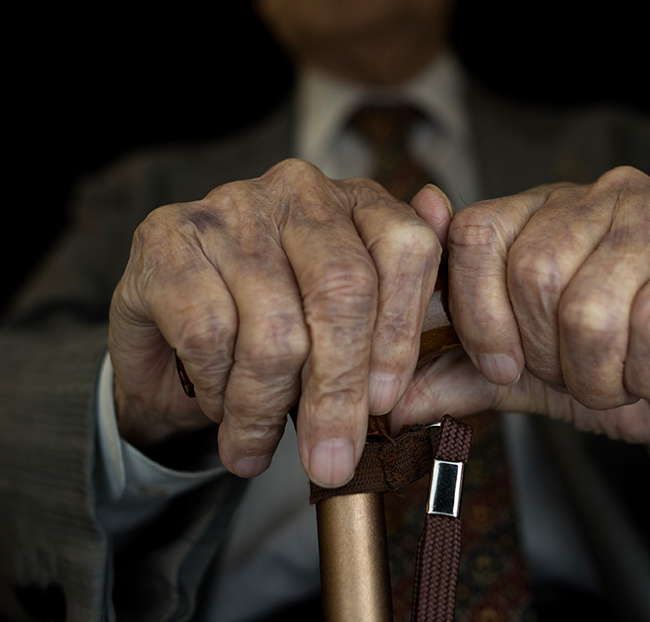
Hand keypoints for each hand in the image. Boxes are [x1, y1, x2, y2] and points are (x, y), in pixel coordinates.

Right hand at [108, 159, 444, 486]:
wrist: (169, 332)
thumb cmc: (274, 326)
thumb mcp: (347, 327)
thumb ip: (406, 328)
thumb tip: (482, 357)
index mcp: (357, 201)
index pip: (406, 248)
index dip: (401, 333)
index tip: (389, 404)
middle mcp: (298, 190)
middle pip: (343, 290)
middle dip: (339, 392)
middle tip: (331, 459)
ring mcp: (230, 207)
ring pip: (274, 327)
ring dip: (266, 408)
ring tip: (255, 448)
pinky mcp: (168, 237)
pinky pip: (209, 335)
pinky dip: (217, 389)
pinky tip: (218, 404)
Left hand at [392, 166, 649, 455]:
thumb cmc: (625, 369)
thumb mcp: (532, 377)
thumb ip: (464, 373)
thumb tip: (387, 398)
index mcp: (547, 209)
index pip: (475, 232)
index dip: (478, 315)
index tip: (503, 366)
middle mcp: (605, 194)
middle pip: (533, 271)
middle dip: (548, 355)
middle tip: (580, 376)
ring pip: (594, 304)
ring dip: (601, 374)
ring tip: (624, 381)